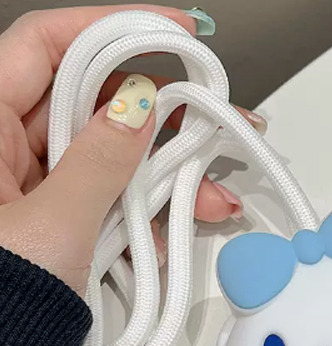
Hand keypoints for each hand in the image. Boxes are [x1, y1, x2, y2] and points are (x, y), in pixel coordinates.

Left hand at [0, 5, 266, 295]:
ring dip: (167, 178)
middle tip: (216, 125)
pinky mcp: (63, 219)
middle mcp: (8, 149)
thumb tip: (139, 105)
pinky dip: (145, 217)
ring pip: (113, 159)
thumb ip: (99, 160)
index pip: (48, 46)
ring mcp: (39, 186)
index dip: (113, 28)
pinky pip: (110, 201)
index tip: (175, 32)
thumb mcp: (53, 225)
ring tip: (213, 199)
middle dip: (163, 120)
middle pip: (95, 106)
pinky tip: (172, 236)